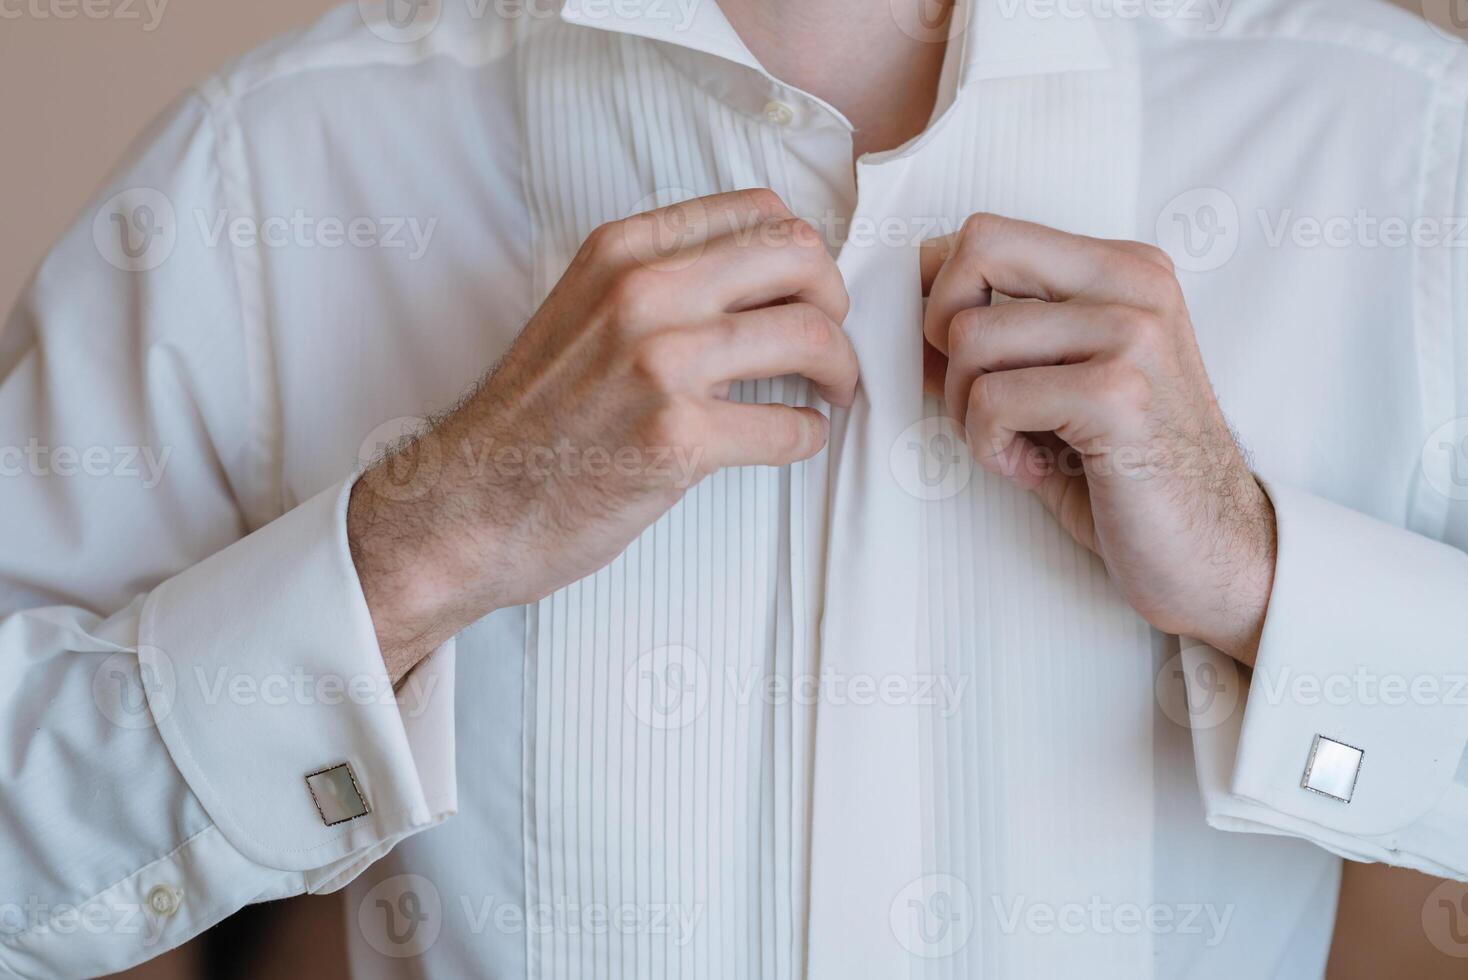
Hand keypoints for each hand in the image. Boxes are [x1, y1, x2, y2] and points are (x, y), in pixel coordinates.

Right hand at [350, 189, 856, 680]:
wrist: (469, 501)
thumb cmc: (533, 417)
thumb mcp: (583, 309)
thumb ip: (661, 281)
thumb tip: (762, 281)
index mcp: (624, 250)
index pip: (759, 211)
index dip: (804, 255)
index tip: (807, 295)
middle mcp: (644, 291)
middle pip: (799, 256)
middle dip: (836, 301)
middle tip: (831, 345)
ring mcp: (661, 362)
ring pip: (811, 336)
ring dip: (840, 370)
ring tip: (831, 395)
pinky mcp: (677, 438)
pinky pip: (790, 427)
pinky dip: (809, 437)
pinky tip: (794, 440)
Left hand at [921, 214, 1274, 663]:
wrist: (1213, 551)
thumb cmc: (1123, 472)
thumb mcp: (1055, 388)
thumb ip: (995, 342)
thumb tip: (904, 315)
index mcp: (1122, 270)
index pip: (988, 233)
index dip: (939, 291)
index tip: (945, 353)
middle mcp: (1134, 285)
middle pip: (976, 254)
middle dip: (943, 334)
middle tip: (979, 398)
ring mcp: (1133, 334)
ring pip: (971, 338)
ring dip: (969, 408)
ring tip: (1018, 444)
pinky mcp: (1119, 395)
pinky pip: (992, 400)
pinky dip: (990, 447)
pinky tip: (1032, 468)